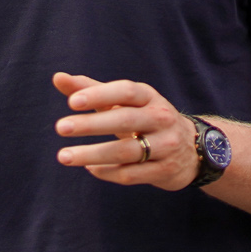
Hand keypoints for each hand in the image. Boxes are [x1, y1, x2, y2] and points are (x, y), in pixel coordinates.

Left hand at [52, 73, 197, 189]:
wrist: (192, 148)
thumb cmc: (145, 118)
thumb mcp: (124, 102)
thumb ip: (91, 90)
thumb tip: (58, 77)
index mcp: (149, 97)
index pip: (125, 91)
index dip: (99, 95)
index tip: (72, 101)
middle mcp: (161, 118)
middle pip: (124, 121)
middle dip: (91, 124)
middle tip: (60, 127)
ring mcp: (166, 145)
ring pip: (126, 151)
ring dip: (92, 154)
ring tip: (64, 156)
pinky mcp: (164, 170)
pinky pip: (131, 174)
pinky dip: (107, 172)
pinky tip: (90, 167)